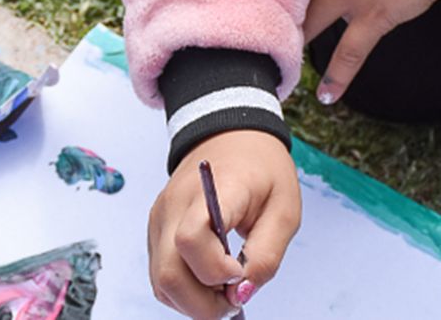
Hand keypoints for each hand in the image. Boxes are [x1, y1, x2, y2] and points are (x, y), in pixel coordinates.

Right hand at [148, 130, 300, 318]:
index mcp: (212, 190)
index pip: (191, 237)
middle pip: (169, 273)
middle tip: (235, 299)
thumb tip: (241, 295)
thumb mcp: (285, 210)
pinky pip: (161, 274)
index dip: (215, 269)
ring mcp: (160, 218)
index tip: (240, 270)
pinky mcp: (156, 230)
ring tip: (225, 290)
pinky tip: (210, 281)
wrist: (233, 137)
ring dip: (192, 301)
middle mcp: (175, 205)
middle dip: (203, 303)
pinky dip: (185, 289)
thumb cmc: (264, 171)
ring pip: (160, 282)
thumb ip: (266, 254)